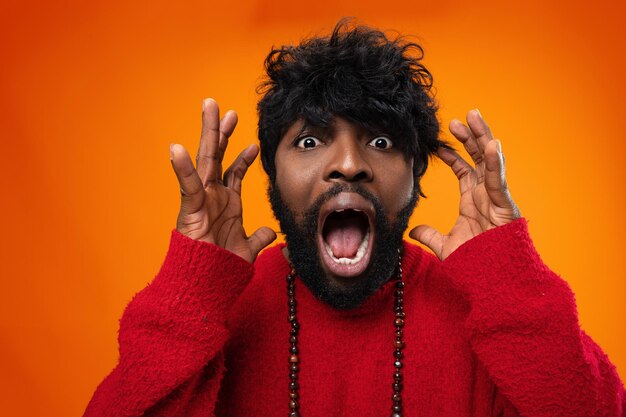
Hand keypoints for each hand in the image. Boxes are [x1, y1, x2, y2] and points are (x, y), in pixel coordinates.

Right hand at [169, 98, 275, 262]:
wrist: (205, 286)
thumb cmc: (222, 269)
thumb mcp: (246, 249)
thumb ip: (258, 237)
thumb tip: (270, 232)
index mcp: (227, 203)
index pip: (234, 172)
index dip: (244, 156)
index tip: (255, 142)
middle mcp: (213, 196)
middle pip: (216, 156)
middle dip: (220, 130)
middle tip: (221, 106)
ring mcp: (202, 199)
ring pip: (205, 158)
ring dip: (208, 132)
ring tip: (210, 106)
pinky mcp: (190, 208)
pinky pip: (187, 184)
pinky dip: (182, 167)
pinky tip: (177, 148)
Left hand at [410, 109, 520, 259]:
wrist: (494, 282)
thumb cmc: (476, 264)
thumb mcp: (446, 247)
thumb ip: (430, 236)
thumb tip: (413, 231)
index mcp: (472, 201)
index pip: (464, 170)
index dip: (453, 154)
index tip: (440, 141)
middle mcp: (485, 195)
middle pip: (479, 158)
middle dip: (470, 137)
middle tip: (462, 117)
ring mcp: (495, 198)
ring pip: (490, 161)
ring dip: (483, 137)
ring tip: (475, 116)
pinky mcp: (505, 207)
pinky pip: (499, 181)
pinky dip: (496, 163)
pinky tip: (492, 144)